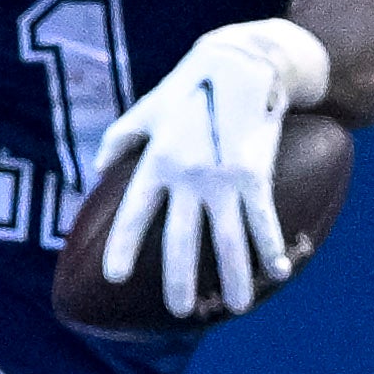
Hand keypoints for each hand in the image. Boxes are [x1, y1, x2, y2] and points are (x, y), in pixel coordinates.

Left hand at [92, 17, 324, 320]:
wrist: (241, 62)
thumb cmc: (190, 87)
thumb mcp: (146, 108)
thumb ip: (120, 139)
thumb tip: (96, 170)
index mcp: (155, 162)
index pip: (132, 214)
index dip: (124, 247)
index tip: (116, 278)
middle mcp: (186, 176)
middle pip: (179, 240)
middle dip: (179, 280)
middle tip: (179, 311)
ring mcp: (222, 178)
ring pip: (226, 240)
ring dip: (233, 278)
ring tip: (237, 308)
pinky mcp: (255, 174)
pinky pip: (263, 220)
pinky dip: (270, 248)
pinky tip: (277, 272)